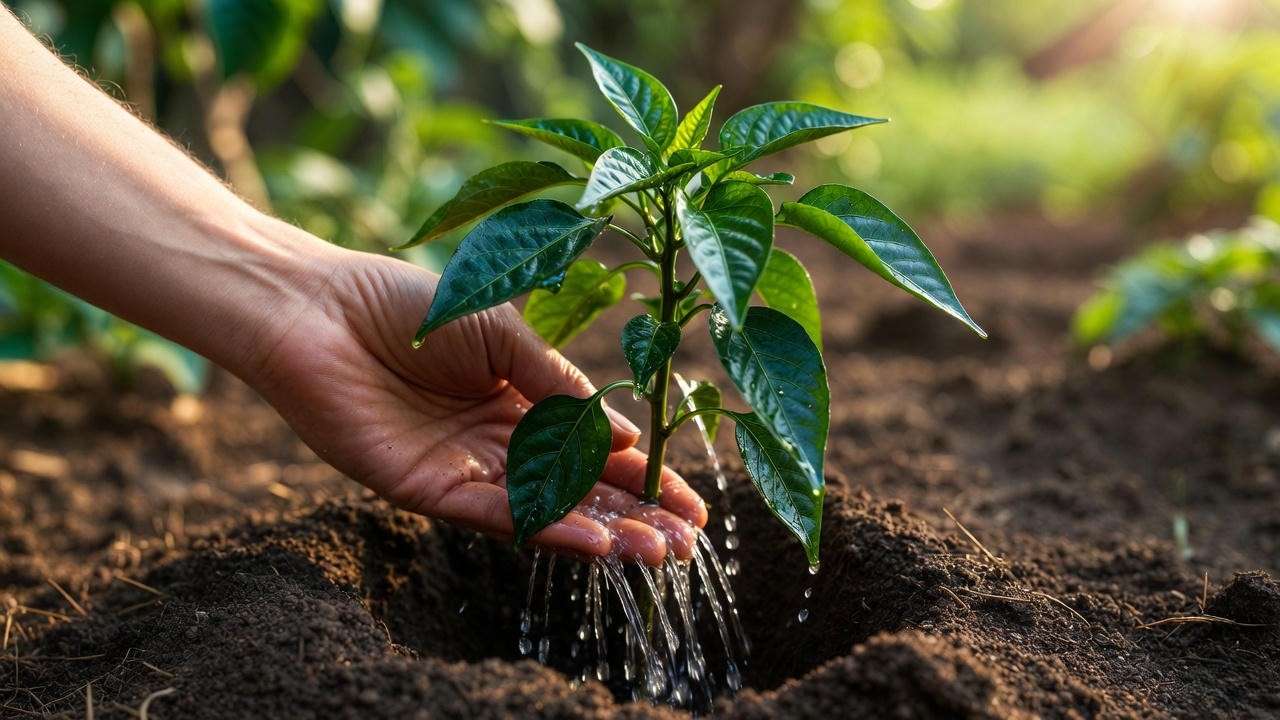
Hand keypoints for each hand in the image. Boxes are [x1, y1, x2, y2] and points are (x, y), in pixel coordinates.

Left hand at [245, 244, 705, 564]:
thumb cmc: (407, 305)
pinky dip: (545, 530)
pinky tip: (594, 541)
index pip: (595, 447)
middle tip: (686, 542)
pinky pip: (494, 517)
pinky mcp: (425, 491)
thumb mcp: (502, 332)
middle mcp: (496, 441)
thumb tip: (628, 436)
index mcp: (519, 398)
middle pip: (577, 489)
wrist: (317, 311)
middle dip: (634, 515)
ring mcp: (463, 469)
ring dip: (601, 532)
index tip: (694, 502)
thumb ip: (558, 384)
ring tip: (656, 550)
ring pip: (544, 511)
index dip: (646, 475)